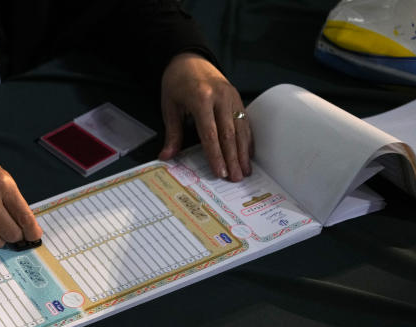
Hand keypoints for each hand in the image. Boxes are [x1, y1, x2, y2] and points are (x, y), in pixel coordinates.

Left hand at [158, 53, 252, 180]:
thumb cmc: (177, 83)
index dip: (216, 155)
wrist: (189, 59)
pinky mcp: (238, 98)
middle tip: (236, 178)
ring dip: (244, 152)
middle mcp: (220, 97)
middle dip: (233, 158)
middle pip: (229, 134)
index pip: (210, 134)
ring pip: (241, 128)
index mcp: (201, 99)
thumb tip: (166, 156)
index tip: (220, 172)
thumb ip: (172, 133)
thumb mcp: (169, 107)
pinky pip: (245, 121)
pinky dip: (248, 139)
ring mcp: (232, 97)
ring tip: (245, 171)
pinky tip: (249, 154)